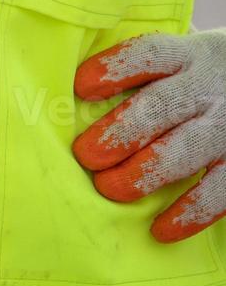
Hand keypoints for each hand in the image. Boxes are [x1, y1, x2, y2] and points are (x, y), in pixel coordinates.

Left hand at [72, 30, 225, 241]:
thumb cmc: (200, 76)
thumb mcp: (180, 59)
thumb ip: (139, 70)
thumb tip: (73, 92)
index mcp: (185, 57)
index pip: (148, 55)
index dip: (113, 69)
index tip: (81, 87)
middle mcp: (207, 89)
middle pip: (161, 107)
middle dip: (120, 133)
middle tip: (86, 155)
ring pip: (185, 151)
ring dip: (144, 173)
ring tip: (109, 189)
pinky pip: (220, 191)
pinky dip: (190, 213)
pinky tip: (160, 230)